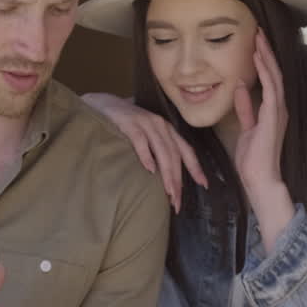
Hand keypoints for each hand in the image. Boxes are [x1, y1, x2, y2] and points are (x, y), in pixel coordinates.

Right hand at [82, 92, 208, 212]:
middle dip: (178, 180)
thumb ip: (157, 151)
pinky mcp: (130, 122)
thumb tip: (164, 177)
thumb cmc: (125, 124)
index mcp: (167, 130)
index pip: (186, 150)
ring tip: (169, 191)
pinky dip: (146, 155)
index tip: (204, 184)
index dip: (195, 167)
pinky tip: (149, 170)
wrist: (102, 105)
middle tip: (177, 201)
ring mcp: (146, 122)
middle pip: (174, 155)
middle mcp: (160, 125)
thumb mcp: (146, 136)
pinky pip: (141, 141)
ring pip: (162, 150)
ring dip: (167, 173)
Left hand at [232, 28, 287, 194]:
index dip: (263, 60)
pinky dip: (265, 71)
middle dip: (266, 51)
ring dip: (266, 55)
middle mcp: (279, 108)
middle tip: (258, 31)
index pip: (269, 80)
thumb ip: (244, 108)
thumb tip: (239, 87)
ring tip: (258, 37)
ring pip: (274, 76)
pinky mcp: (274, 116)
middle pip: (274, 73)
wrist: (259, 178)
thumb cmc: (253, 159)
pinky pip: (270, 88)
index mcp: (273, 111)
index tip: (254, 43)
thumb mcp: (246, 128)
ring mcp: (278, 111)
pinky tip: (257, 57)